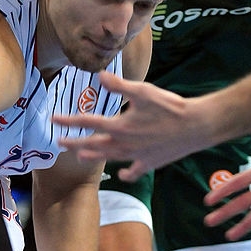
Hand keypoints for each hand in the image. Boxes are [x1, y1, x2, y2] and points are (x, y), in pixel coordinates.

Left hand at [53, 70, 205, 179]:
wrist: (196, 126)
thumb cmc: (171, 107)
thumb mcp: (144, 91)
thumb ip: (120, 86)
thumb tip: (99, 76)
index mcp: (120, 126)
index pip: (88, 122)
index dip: (69, 120)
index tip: (54, 119)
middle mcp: (125, 144)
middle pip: (94, 144)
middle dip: (75, 143)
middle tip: (59, 143)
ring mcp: (137, 155)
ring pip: (110, 158)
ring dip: (94, 157)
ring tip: (80, 157)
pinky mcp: (151, 162)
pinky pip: (134, 170)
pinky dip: (126, 173)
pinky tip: (122, 174)